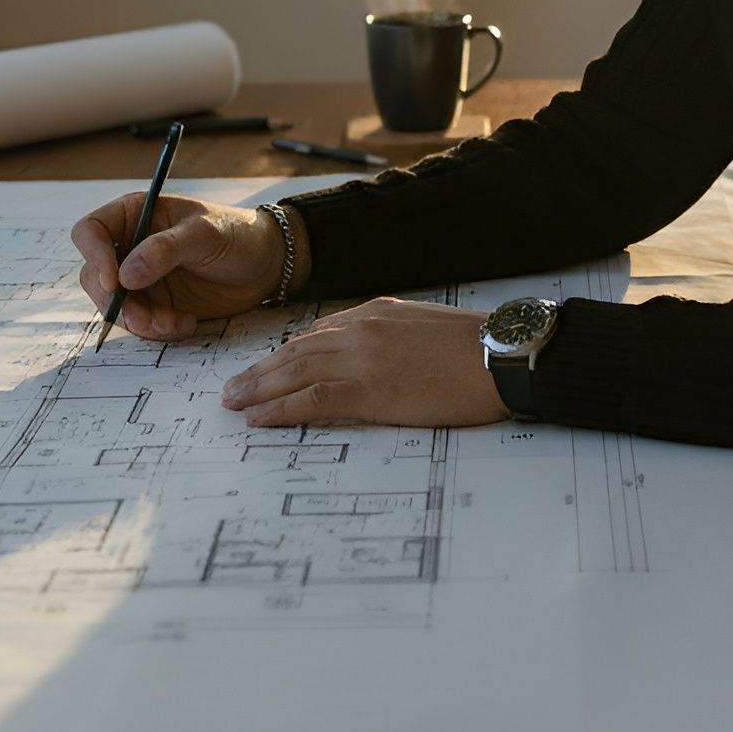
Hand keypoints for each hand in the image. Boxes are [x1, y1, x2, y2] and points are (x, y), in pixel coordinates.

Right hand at [70, 194, 306, 338]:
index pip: (91, 231)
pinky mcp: (154, 304)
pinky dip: (156, 330)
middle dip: (116, 302)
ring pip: (114, 306)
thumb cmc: (238, 235)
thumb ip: (166, 249)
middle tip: (144, 318)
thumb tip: (124, 275)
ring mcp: (140, 278)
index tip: (113, 282)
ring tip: (174, 323)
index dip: (94, 255)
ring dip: (139, 321)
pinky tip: (185, 324)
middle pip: (94, 276)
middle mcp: (131, 246)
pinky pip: (138, 323)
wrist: (266, 266)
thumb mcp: (206, 234)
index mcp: (137, 214)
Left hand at [220, 299, 510, 428]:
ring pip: (295, 372)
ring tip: (234, 402)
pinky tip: (259, 419)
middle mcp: (361, 329)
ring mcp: (362, 358)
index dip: (286, 353)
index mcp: (376, 312)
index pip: (318, 333)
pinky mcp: (368, 389)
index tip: (267, 367)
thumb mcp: (426, 329)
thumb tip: (377, 356)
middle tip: (232, 387)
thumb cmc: (476, 350)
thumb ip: (393, 336)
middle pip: (297, 350)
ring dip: (259, 389)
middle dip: (261, 370)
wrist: (500, 355)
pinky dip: (280, 410)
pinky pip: (311, 400)